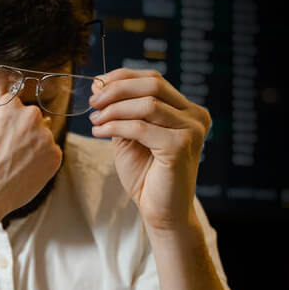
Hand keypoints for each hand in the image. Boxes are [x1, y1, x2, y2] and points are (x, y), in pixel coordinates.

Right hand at [0, 95, 62, 231]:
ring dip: (34, 147)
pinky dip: (42, 162)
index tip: (6, 131)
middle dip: (25, 130)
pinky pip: (51, 154)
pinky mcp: (55, 157)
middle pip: (33, 118)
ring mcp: (45, 137)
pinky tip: (25, 172)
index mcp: (8, 106)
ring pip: (43, 137)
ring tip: (17, 164)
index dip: (10, 120)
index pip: (15, 105)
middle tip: (12, 149)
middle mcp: (30, 117)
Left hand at [88, 68, 210, 232]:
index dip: (122, 77)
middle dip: (117, 90)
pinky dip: (115, 126)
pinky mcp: (181, 146)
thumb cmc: (146, 175)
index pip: (154, 79)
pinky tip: (99, 132)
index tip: (97, 87)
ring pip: (147, 104)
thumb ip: (120, 110)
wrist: (161, 212)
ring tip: (95, 121)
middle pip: (153, 85)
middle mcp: (195, 116)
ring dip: (114, 109)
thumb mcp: (129, 135)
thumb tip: (99, 85)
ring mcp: (192, 130)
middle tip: (93, 102)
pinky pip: (141, 127)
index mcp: (187, 110)